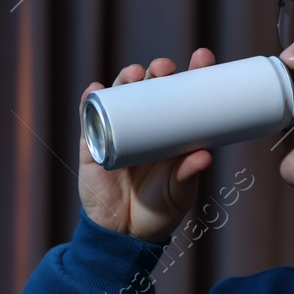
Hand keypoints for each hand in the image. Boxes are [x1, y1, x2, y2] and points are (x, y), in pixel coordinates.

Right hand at [78, 48, 215, 243]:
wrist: (124, 235)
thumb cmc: (159, 211)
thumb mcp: (179, 193)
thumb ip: (188, 175)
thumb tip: (204, 155)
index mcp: (173, 131)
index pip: (184, 94)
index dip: (193, 73)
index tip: (203, 58)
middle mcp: (147, 124)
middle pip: (151, 86)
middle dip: (158, 70)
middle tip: (164, 68)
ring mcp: (118, 130)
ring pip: (121, 94)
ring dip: (126, 78)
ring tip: (134, 75)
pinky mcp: (93, 143)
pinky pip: (89, 116)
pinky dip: (90, 99)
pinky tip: (95, 89)